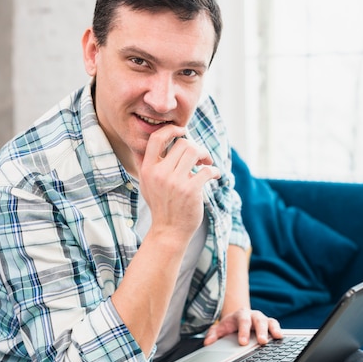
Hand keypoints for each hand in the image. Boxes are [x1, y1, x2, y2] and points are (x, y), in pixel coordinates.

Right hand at [139, 125, 220, 242]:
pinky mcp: (190, 190)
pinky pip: (207, 170)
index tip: (183, 131)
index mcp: (148, 169)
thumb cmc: (162, 205)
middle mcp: (160, 173)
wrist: (169, 231)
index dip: (172, 130)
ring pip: (195, 151)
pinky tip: (214, 175)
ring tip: (207, 163)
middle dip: (196, 147)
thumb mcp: (147, 184)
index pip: (157, 138)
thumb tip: (157, 140)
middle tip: (201, 158)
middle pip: (183, 143)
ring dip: (206, 155)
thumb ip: (149, 164)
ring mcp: (175, 182)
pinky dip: (214, 170)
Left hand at [203, 308, 282, 345]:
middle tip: (261, 341)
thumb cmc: (230, 325)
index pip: (242, 321)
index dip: (243, 331)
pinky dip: (278, 330)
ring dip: (272, 329)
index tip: (243, 342)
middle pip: (258, 320)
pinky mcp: (269, 323)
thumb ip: (213, 334)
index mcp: (240, 314)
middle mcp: (253, 315)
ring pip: (269, 321)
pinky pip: (275, 325)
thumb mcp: (220, 328)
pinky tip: (280, 337)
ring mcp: (262, 319)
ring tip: (276, 337)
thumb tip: (207, 342)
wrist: (238, 318)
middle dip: (260, 331)